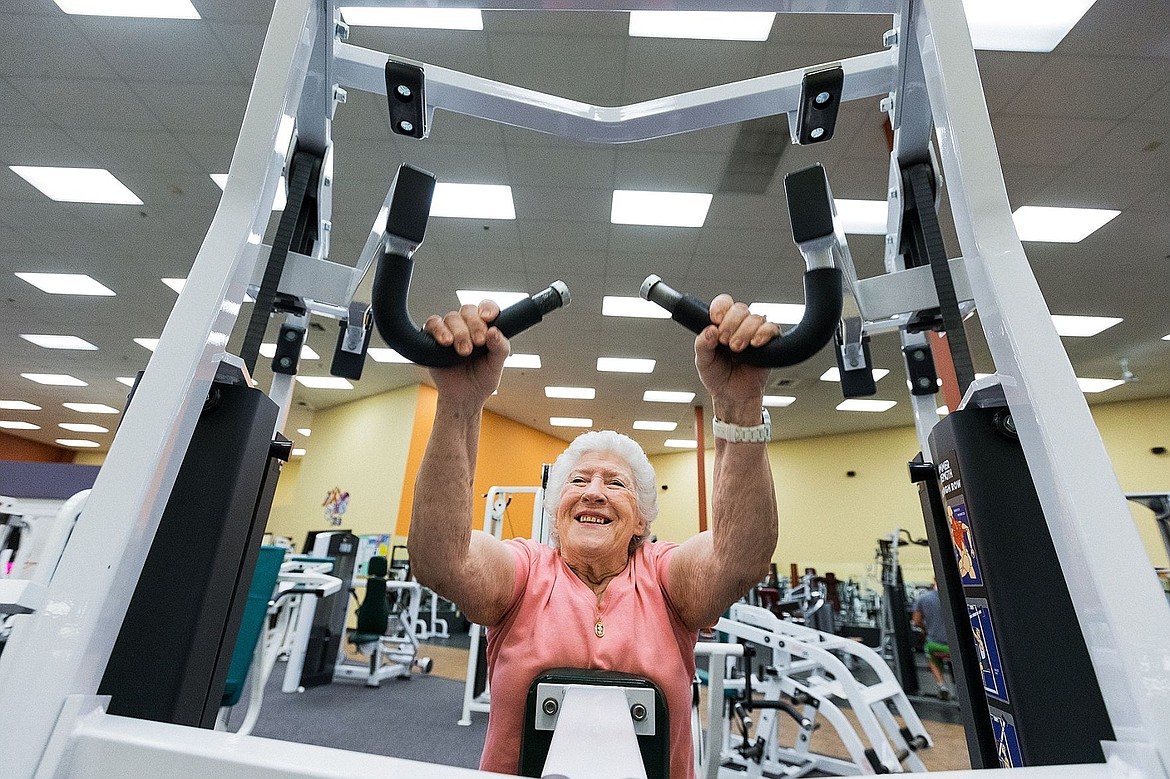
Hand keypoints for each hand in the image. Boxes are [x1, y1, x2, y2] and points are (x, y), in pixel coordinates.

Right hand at [422, 300, 509, 404]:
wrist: (464, 397)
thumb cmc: (481, 380)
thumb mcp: (496, 365)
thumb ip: (500, 347)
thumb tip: (494, 332)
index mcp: (485, 328)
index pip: (486, 308)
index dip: (488, 308)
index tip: (489, 318)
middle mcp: (467, 326)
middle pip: (468, 310)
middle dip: (474, 325)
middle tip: (478, 342)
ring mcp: (450, 331)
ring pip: (451, 317)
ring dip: (459, 332)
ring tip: (463, 351)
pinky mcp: (433, 339)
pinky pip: (432, 324)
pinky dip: (439, 330)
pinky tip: (446, 342)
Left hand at [694, 295, 779, 423]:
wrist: (733, 396)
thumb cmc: (718, 376)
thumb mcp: (703, 361)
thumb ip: (702, 344)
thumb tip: (710, 330)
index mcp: (721, 325)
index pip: (724, 303)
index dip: (720, 308)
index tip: (715, 320)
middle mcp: (739, 326)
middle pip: (740, 308)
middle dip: (731, 324)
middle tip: (725, 342)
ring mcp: (755, 333)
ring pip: (755, 318)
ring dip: (744, 332)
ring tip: (737, 350)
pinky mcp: (770, 343)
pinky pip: (772, 328)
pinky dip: (763, 334)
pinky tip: (755, 345)